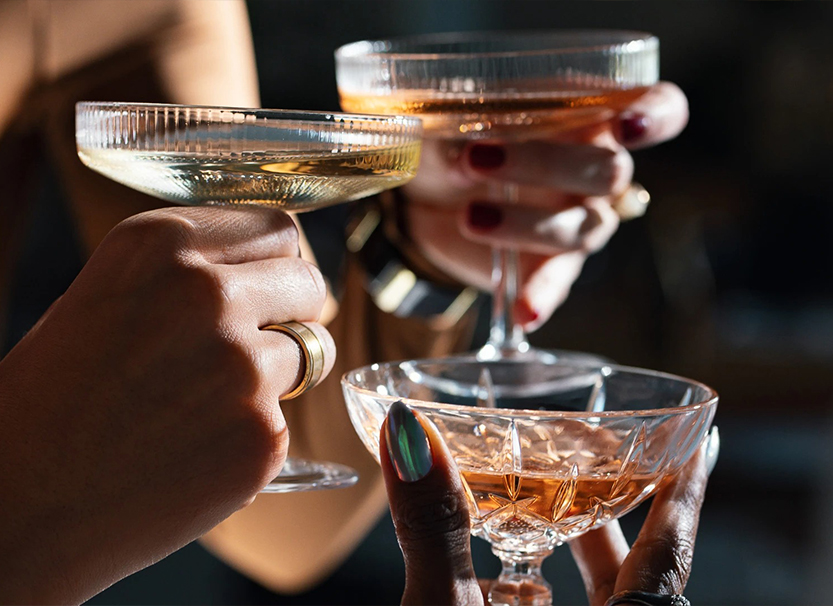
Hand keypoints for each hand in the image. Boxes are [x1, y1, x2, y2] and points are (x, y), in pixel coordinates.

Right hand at [0, 207, 334, 602]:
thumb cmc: (52, 398)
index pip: (275, 228)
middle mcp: (207, 294)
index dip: (273, 263)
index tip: (264, 285)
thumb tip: (266, 269)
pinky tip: (201, 447)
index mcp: (159, 245)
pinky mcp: (261, 433)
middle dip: (293, 308)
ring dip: (282, 369)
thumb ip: (190, 271)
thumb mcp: (110, 296)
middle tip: (255, 339)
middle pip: (307, 281)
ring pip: (313, 347)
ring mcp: (241, 366)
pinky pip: (288, 416)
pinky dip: (258, 431)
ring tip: (215, 399)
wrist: (20, 502)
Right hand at [380, 400, 716, 605]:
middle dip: (611, 503)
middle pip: (636, 567)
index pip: (670, 548)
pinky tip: (500, 571)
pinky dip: (526, 583)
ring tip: (540, 496)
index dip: (684, 491)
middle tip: (595, 450)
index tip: (697, 441)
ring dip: (565, 543)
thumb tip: (409, 435)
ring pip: (596, 593)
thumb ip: (435, 529)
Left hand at [401, 82, 688, 330]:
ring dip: (526, 222)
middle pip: (609, 171)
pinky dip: (542, 297)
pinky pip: (558, 283)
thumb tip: (460, 158)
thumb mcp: (449, 121)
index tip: (627, 125)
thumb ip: (459, 130)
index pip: (659, 110)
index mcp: (588, 115)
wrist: (430, 196)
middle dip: (545, 164)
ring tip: (469, 216)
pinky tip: (524, 311)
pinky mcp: (550, 265)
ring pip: (583, 227)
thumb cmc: (455, 138)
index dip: (655, 117)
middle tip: (474, 160)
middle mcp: (595, 170)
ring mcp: (578, 221)